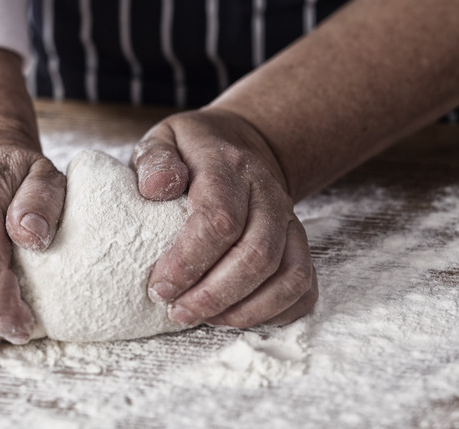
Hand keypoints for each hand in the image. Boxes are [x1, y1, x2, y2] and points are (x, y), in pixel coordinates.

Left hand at [132, 108, 317, 327]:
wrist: (241, 143)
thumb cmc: (191, 151)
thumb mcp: (164, 139)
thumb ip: (154, 160)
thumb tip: (156, 188)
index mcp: (229, 167)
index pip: (219, 220)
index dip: (189, 261)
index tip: (160, 287)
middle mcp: (268, 194)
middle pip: (256, 255)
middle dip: (214, 295)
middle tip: (177, 311)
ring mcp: (289, 221)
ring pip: (288, 276)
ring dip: (245, 310)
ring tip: (204, 319)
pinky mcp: (299, 244)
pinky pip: (304, 288)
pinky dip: (275, 313)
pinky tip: (236, 317)